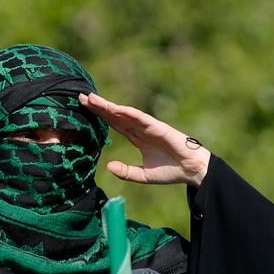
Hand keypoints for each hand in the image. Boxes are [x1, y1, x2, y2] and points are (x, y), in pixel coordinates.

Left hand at [79, 92, 210, 187]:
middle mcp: (140, 129)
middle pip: (115, 115)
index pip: (114, 124)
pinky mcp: (158, 127)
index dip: (100, 117)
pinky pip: (140, 118)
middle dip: (99, 107)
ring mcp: (148, 126)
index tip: (84, 110)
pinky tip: (114, 108)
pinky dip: (127, 112)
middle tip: (81, 97)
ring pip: (124, 113)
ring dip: (108, 106)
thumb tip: (108, 166)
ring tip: (92, 99)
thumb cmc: (170, 171)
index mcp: (137, 138)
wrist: (192, 170)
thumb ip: (126, 172)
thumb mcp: (143, 175)